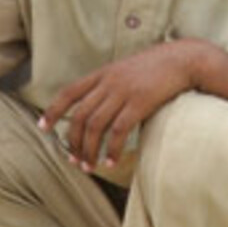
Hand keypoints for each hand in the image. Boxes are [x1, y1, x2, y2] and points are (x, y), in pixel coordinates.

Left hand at [39, 41, 201, 170]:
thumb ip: (111, 86)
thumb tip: (99, 109)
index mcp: (102, 73)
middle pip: (80, 116)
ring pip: (96, 126)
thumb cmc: (156, 68)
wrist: (183, 59)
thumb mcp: (126, 70)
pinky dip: (112, 149)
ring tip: (90, 167)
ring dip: (89, 150)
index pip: (69, 92)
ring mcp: (123, 92)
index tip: (43, 128)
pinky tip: (111, 161)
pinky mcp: (139, 103)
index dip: (53, 111)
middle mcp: (108, 82)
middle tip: (73, 160)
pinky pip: (119, 131)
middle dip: (73, 141)